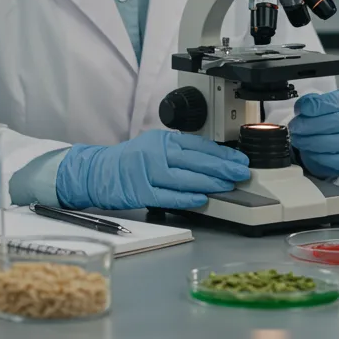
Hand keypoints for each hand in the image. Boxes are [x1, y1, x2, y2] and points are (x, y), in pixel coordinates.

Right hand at [55, 129, 250, 209]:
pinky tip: (201, 199)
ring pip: (183, 177)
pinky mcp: (139, 192)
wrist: (97, 171)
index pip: (198, 145)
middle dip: (222, 167)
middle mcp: (155, 153)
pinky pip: (166, 196)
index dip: (221, 153)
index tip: (239, 159)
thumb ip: (180, 152)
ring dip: (208, 182)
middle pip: (194, 160)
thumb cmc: (130, 161)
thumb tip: (213, 161)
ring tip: (227, 186)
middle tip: (241, 172)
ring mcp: (147, 172)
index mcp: (162, 139)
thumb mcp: (156, 146)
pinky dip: (185, 198)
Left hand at [289, 89, 338, 177]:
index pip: (337, 101)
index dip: (317, 105)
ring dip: (315, 142)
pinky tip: (310, 153)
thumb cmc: (325, 120)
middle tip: (295, 128)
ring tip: (298, 140)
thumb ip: (310, 103)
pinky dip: (324, 158)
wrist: (333, 140)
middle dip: (312, 125)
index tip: (301, 110)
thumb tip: (302, 108)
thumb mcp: (318, 106)